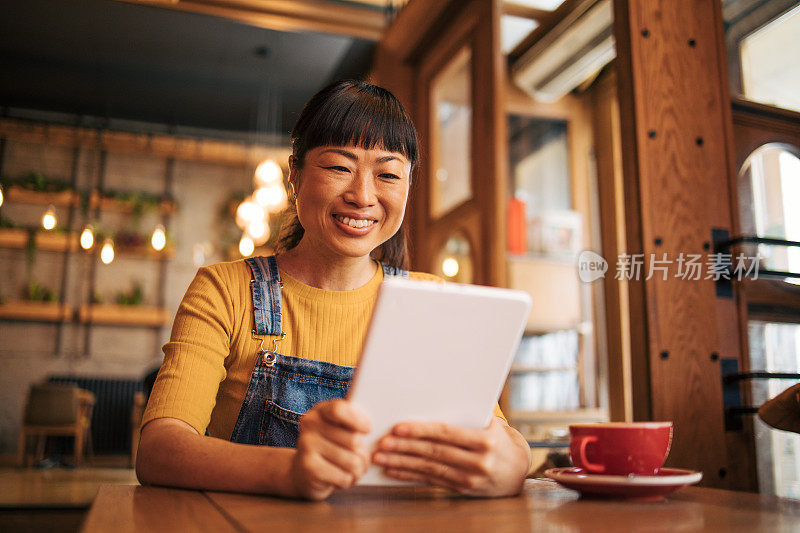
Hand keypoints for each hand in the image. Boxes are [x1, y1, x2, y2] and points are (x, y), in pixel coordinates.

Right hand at [289, 399, 370, 499]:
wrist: (303, 472)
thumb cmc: (329, 447)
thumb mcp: (338, 430)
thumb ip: (352, 423)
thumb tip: (368, 429)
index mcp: (320, 411)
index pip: (339, 410)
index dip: (357, 420)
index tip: (368, 429)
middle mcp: (310, 425)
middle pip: (353, 440)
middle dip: (363, 454)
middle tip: (360, 458)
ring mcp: (307, 446)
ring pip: (352, 461)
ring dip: (358, 470)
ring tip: (352, 470)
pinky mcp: (309, 468)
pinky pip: (344, 477)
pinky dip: (348, 481)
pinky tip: (341, 478)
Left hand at [372, 417, 529, 496]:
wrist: (518, 471)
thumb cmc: (499, 439)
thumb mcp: (491, 424)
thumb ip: (466, 416)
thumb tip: (432, 401)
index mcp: (485, 440)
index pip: (446, 433)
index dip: (421, 431)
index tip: (399, 428)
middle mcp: (479, 461)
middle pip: (434, 452)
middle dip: (405, 448)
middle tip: (383, 443)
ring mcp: (470, 478)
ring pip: (430, 469)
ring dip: (402, 463)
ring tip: (381, 457)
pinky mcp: (462, 489)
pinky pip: (432, 481)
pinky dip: (410, 476)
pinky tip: (394, 471)